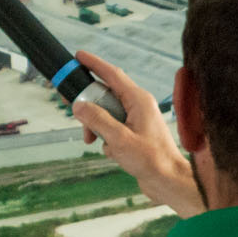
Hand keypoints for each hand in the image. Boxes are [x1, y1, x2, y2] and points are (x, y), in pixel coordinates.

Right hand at [72, 50, 203, 216]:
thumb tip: (78, 105)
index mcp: (139, 100)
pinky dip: (105, 138)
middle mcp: (139, 106)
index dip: (94, 63)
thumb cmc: (151, 160)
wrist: (167, 181)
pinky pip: (111, 128)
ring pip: (105, 113)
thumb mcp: (118, 138)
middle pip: (104, 94)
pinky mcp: (134, 134)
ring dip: (95, 126)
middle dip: (87, 103)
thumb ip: (97, 119)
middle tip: (69, 103)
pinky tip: (111, 151)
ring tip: (92, 140)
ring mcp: (137, 120)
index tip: (78, 55)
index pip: (113, 74)